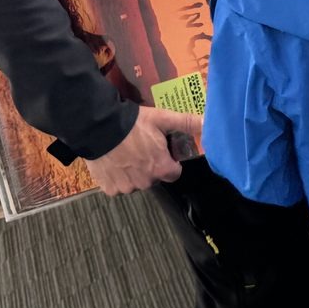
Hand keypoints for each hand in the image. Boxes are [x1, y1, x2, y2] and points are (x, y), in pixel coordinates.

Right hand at [84, 107, 204, 195]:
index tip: (160, 150)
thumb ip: (187, 122)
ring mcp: (126, 188)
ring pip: (135, 182)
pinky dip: (116, 176)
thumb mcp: (162, 118)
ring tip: (125, 152)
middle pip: (154, 177)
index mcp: (161, 169)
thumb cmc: (133, 123)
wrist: (99, 127)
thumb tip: (210, 122)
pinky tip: (113, 160)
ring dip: (133, 172)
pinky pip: (117, 186)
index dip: (169, 161)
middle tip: (140, 147)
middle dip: (150, 165)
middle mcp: (145, 183)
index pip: (174, 173)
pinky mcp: (109, 189)